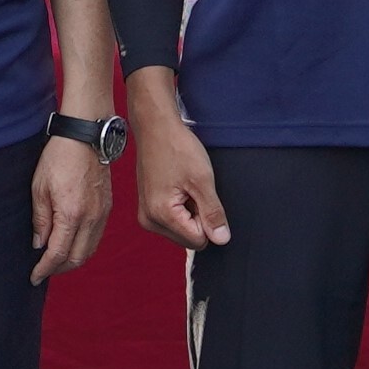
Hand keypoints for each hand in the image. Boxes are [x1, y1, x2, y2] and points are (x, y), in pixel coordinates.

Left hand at [28, 138, 108, 283]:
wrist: (86, 136)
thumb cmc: (59, 157)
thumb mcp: (39, 188)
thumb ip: (40, 220)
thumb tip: (39, 244)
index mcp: (71, 214)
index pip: (58, 253)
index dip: (45, 268)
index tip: (34, 277)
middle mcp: (91, 218)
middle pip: (77, 258)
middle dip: (59, 269)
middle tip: (43, 270)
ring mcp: (102, 214)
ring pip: (89, 250)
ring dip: (73, 260)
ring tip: (55, 260)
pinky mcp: (107, 208)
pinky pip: (96, 237)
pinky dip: (83, 247)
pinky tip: (71, 243)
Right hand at [128, 83, 230, 249]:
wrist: (155, 127)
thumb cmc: (176, 147)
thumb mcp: (202, 180)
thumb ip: (213, 213)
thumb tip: (222, 239)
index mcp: (161, 215)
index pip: (198, 240)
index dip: (208, 219)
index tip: (200, 193)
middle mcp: (149, 220)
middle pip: (189, 237)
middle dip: (197, 216)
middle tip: (192, 188)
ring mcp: (147, 215)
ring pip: (182, 229)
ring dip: (190, 210)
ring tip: (184, 185)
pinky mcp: (148, 208)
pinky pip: (173, 219)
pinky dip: (181, 205)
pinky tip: (178, 185)